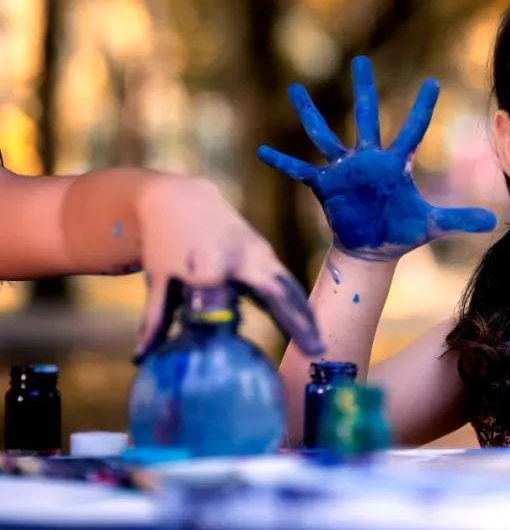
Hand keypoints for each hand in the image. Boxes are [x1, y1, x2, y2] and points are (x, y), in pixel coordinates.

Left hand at [133, 175, 324, 361]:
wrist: (180, 200)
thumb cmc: (166, 244)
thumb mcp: (158, 281)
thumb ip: (156, 320)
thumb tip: (140, 360)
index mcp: (208, 263)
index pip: (221, 298)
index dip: (224, 319)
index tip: (234, 349)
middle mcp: (241, 255)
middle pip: (275, 291)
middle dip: (296, 321)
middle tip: (315, 352)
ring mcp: (258, 251)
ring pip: (288, 286)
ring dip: (305, 315)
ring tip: (318, 346)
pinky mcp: (266, 252)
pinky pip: (286, 281)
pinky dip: (298, 303)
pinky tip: (309, 326)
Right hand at [257, 56, 497, 260]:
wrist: (372, 250)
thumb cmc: (402, 232)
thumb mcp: (431, 225)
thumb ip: (460, 220)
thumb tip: (496, 222)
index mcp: (395, 164)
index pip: (413, 129)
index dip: (422, 108)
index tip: (433, 82)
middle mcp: (368, 159)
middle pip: (367, 116)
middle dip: (364, 89)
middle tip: (361, 60)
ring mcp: (344, 171)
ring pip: (325, 135)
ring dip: (310, 114)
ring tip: (295, 89)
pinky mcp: (325, 187)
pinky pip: (300, 170)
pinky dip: (282, 161)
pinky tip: (262, 150)